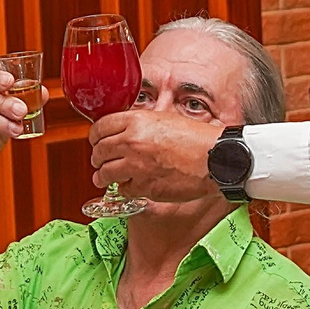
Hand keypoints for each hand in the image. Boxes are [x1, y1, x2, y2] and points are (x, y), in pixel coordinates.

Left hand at [89, 106, 218, 202]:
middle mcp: (131, 142)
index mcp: (136, 121)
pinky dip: (123, 188)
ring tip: (103, 177)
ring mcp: (135, 166)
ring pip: (105, 173)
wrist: (215, 159)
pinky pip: (123, 189)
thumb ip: (141, 124)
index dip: (94, 136)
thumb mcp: (165, 119)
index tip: (95, 140)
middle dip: (97, 157)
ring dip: (102, 176)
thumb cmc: (197, 139)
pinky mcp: (144, 187)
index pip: (100, 127)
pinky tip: (128, 185)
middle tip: (98, 160)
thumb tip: (126, 132)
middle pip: (99, 151)